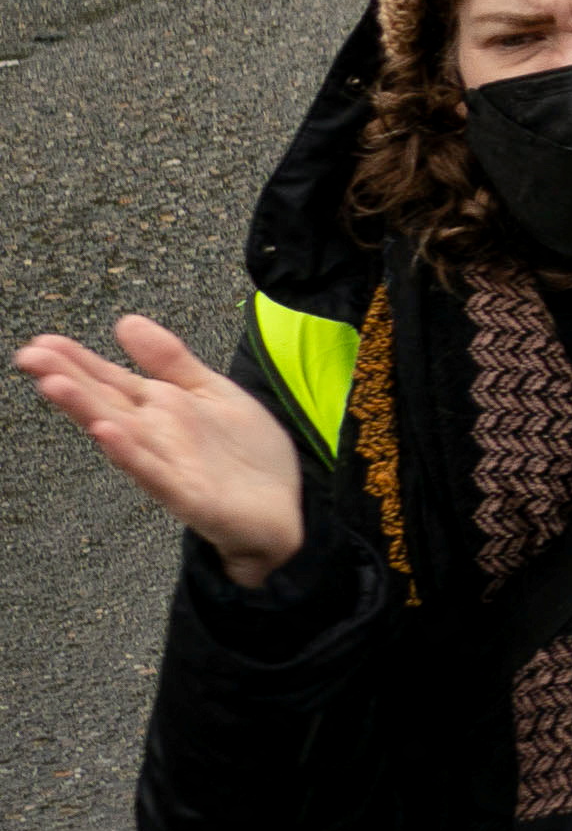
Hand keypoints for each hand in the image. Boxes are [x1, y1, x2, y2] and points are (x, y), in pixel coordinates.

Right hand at [18, 318, 301, 586]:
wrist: (284, 509)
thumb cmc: (244, 455)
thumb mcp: (210, 392)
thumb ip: (169, 360)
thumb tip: (124, 321)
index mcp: (159, 410)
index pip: (110, 380)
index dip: (77, 361)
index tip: (40, 342)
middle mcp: (155, 437)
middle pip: (104, 404)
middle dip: (68, 380)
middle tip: (29, 357)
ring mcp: (169, 466)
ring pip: (120, 436)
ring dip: (87, 411)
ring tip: (54, 385)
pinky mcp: (189, 496)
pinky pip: (155, 473)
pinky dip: (131, 454)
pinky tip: (107, 433)